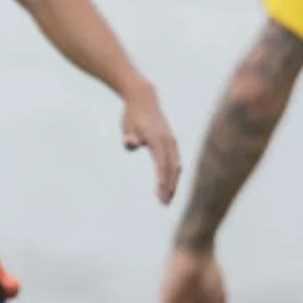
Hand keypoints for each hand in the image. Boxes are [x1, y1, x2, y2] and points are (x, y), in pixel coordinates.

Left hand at [122, 85, 180, 204]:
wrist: (143, 99)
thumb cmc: (132, 115)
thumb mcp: (127, 125)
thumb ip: (129, 136)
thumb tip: (131, 143)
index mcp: (158, 138)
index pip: (161, 163)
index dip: (162, 180)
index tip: (160, 194)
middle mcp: (168, 141)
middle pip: (171, 167)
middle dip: (169, 186)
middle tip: (164, 203)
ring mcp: (172, 141)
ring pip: (176, 165)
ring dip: (173, 182)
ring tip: (168, 198)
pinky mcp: (171, 142)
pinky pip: (175, 161)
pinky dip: (174, 173)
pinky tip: (171, 184)